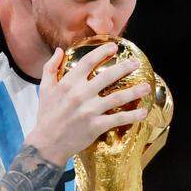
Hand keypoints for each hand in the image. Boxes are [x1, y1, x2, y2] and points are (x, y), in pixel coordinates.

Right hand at [24, 43, 150, 165]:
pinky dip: (132, 116)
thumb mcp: (44, 89)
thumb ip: (50, 68)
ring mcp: (89, 110)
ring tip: (147, 86)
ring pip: (117, 97)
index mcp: (68, 83)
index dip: (102, 52)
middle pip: (108, 76)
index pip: (88, 62)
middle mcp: (81, 94)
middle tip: (137, 63)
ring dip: (134, 91)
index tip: (114, 47)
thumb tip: (59, 51)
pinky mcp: (96, 125)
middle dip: (125, 67)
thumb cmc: (46, 115)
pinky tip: (143, 112)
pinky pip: (118, 119)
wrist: (47, 143)